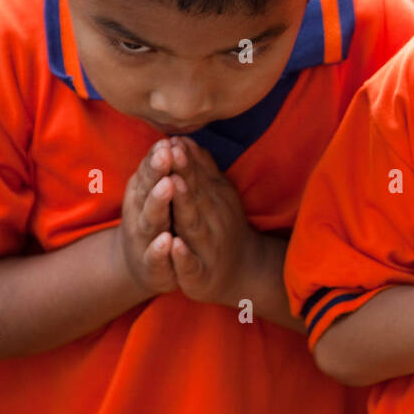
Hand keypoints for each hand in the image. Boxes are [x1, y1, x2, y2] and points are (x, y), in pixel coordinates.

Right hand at [116, 139, 177, 295]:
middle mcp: (140, 216)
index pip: (150, 173)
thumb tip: (171, 140)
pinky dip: (160, 250)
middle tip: (166, 154)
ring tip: (167, 185)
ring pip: (151, 220)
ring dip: (158, 203)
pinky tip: (167, 241)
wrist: (140, 268)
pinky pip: (155, 258)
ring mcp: (145, 241)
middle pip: (147, 191)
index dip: (157, 158)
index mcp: (144, 197)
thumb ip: (161, 172)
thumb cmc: (154, 223)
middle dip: (156, 172)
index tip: (167, 140)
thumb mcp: (155, 195)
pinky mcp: (152, 267)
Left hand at [162, 136, 262, 306]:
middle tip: (173, 154)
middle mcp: (211, 220)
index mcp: (212, 201)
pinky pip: (190, 264)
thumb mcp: (217, 195)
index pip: (197, 177)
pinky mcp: (199, 274)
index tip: (174, 140)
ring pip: (193, 224)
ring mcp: (206, 247)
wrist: (241, 272)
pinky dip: (182, 255)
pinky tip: (173, 245)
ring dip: (184, 205)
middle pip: (195, 195)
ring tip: (173, 185)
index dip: (186, 159)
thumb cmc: (222, 227)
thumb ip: (203, 170)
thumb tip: (187, 139)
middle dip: (184, 174)